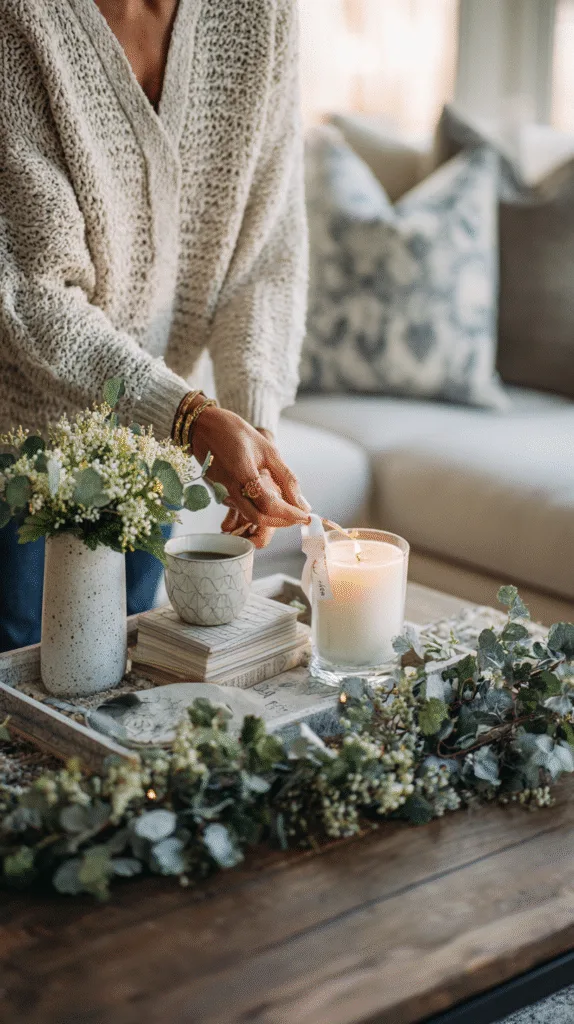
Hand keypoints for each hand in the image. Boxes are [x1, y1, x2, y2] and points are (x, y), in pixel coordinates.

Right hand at [190, 405, 310, 537]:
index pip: (269, 505)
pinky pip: (241, 507)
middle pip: (258, 518)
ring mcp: (222, 491)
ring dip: (270, 518)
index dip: (289, 514)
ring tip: (287, 510)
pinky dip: (258, 509)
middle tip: (298, 516)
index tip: (305, 515)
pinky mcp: (219, 492)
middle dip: (281, 522)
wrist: (203, 425)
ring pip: (248, 516)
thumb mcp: (268, 450)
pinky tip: (270, 501)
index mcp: (244, 473)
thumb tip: (301, 502)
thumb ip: (286, 478)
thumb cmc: (236, 432)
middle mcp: (230, 487)